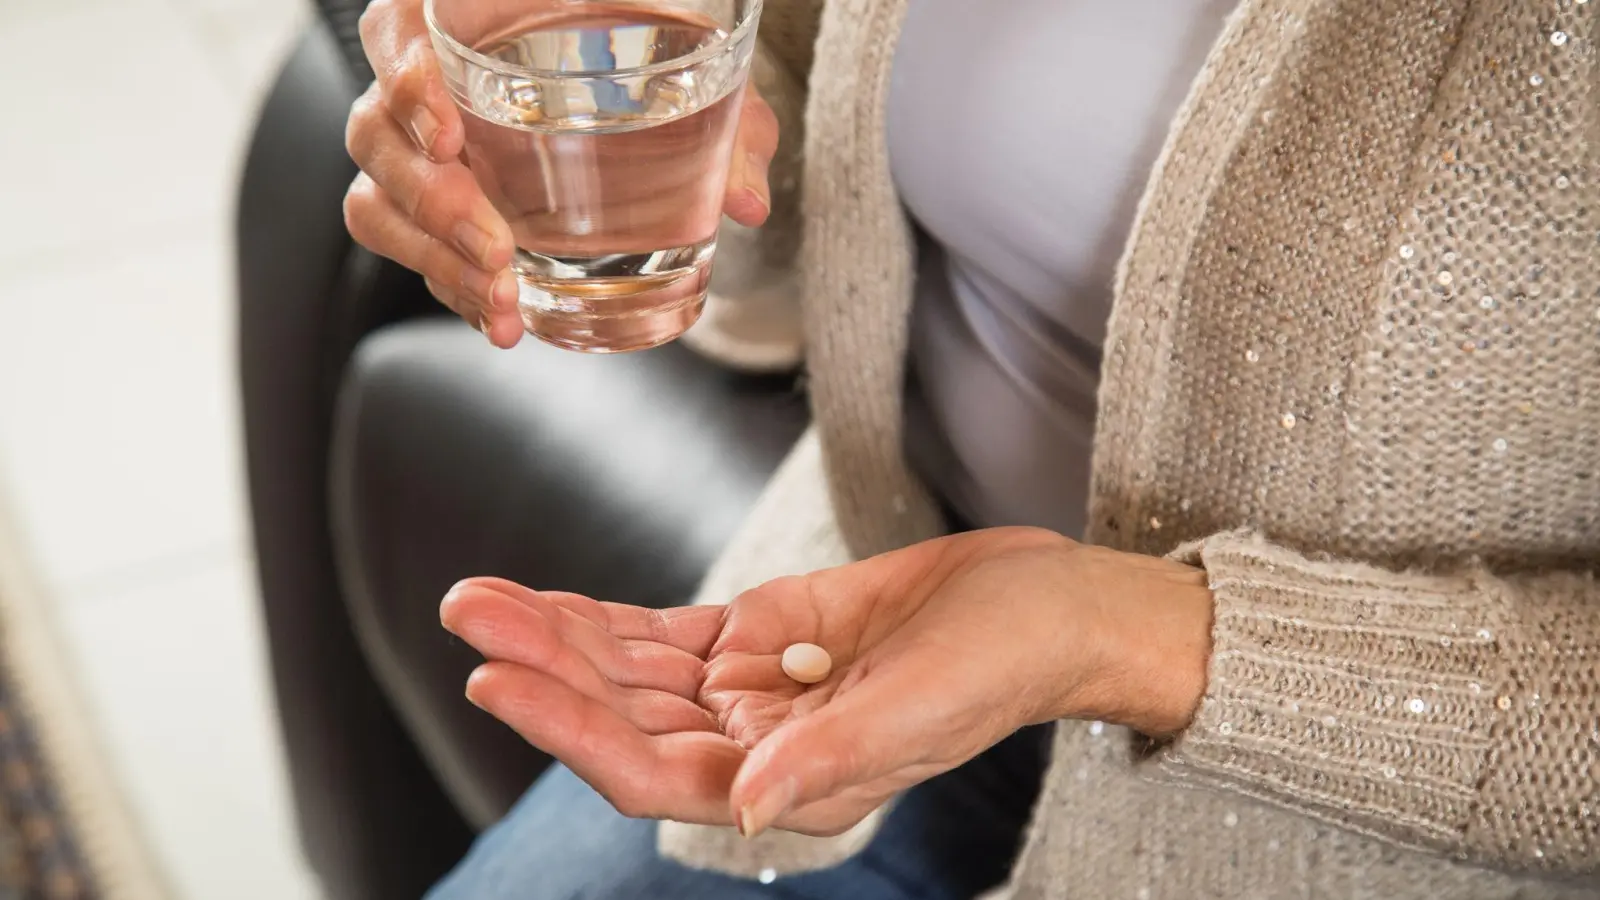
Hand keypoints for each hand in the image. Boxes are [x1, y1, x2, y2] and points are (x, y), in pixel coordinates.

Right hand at [343, 0, 780, 348]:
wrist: (635, 76)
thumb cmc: (647, 49)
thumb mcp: (695, 69)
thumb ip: (727, 119)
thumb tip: (748, 200)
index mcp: (468, 15)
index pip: (396, 30)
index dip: (407, 81)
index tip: (449, 135)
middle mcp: (426, 79)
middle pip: (375, 133)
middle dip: (433, 202)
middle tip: (497, 247)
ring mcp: (421, 148)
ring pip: (377, 203)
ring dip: (435, 260)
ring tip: (502, 299)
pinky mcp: (434, 206)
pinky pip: (412, 250)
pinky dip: (453, 289)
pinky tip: (502, 319)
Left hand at [442, 528, 1213, 838]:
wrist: (1043, 604)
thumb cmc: (1001, 661)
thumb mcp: (920, 706)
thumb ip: (827, 757)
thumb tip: (739, 806)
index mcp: (787, 783)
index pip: (649, 768)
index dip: (566, 730)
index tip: (494, 679)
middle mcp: (755, 745)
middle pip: (622, 712)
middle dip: (542, 665)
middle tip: (468, 611)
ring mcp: (752, 690)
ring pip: (631, 670)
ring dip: (558, 636)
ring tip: (481, 597)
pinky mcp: (761, 634)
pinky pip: (664, 635)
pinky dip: (607, 620)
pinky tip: (552, 604)